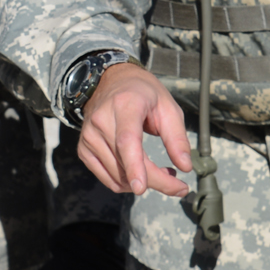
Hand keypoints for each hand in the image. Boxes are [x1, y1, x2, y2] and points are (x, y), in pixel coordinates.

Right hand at [76, 61, 190, 197]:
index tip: (141, 188)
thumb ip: (177, 138)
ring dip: (143, 182)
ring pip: (117, 177)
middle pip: (125, 164)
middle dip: (155, 181)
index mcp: (124, 106)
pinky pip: (108, 179)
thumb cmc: (143, 93)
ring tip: (161, 171)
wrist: (111, 81)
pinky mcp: (84, 150)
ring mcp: (89, 137)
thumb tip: (186, 166)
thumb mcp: (168, 107)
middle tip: (179, 186)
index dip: (134, 166)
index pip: (127, 141)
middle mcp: (101, 121)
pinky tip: (141, 172)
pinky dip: (127, 183)